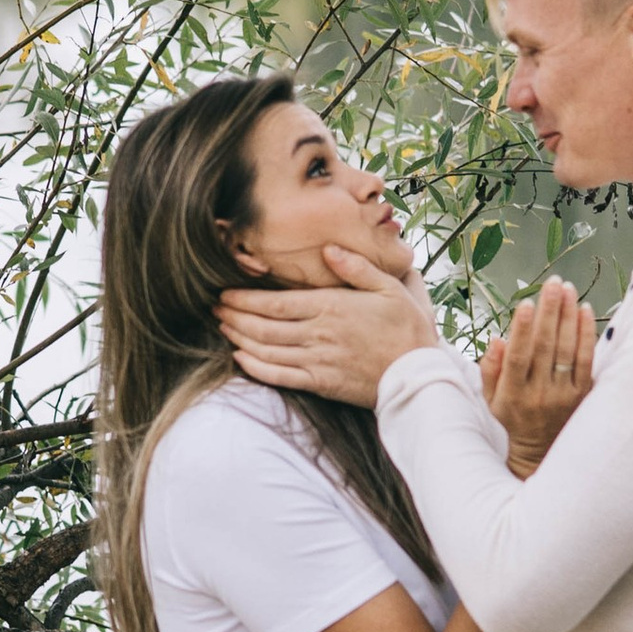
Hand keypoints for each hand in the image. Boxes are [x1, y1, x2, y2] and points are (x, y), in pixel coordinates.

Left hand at [217, 245, 438, 405]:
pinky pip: (280, 376)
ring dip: (240, 338)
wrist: (418, 374)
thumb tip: (328, 248)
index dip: (245, 299)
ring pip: (267, 350)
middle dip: (234, 316)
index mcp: (331, 307)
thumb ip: (355, 267)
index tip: (225, 293)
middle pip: (264, 325)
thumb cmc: (406, 328)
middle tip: (214, 309)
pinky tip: (241, 359)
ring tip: (223, 328)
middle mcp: (318, 334)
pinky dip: (256, 368)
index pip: (276, 303)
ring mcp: (318, 361)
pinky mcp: (321, 383)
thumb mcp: (388, 287)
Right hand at [479, 278, 595, 474]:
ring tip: (568, 289)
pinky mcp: (582, 394)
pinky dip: (586, 334)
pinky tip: (585, 311)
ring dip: (568, 316)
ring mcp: (563, 394)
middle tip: (553, 283)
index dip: (523, 329)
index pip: (518, 357)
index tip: (526, 302)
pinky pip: (586, 360)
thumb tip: (497, 339)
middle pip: (545, 347)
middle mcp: (538, 394)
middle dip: (550, 312)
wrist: (541, 451)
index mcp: (512, 394)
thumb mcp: (491, 399)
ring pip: (566, 350)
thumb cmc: (513, 417)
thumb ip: (490, 369)